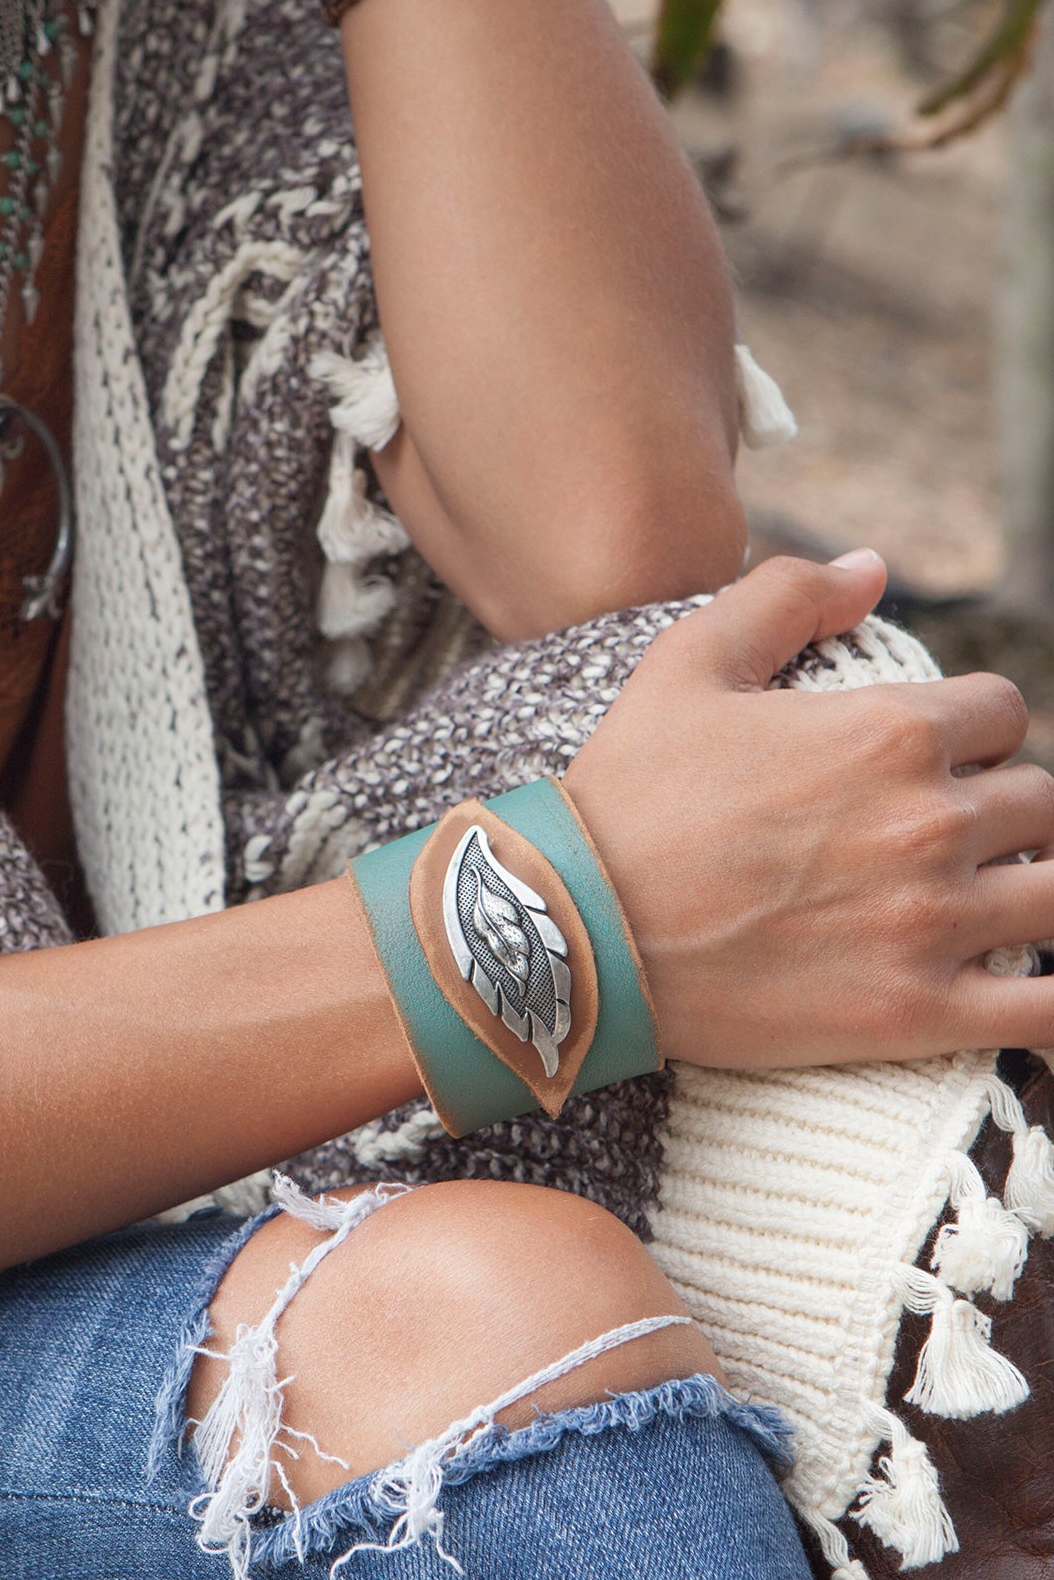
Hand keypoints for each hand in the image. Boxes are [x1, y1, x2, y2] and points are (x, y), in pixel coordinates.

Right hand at [563, 551, 1053, 1068]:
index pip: (1006, 714)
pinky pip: (1048, 1007)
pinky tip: (1041, 991)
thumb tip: (873, 567)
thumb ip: (784, 597)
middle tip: (942, 843)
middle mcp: (930, 821)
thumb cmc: (625, 797)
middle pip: (1040, 804)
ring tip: (986, 907)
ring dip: (1032, 890)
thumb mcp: (684, 665)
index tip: (932, 766)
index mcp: (890, 732)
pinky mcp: (915, 1012)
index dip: (973, 736)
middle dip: (1001, 815)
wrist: (574, 930)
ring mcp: (930, 922)